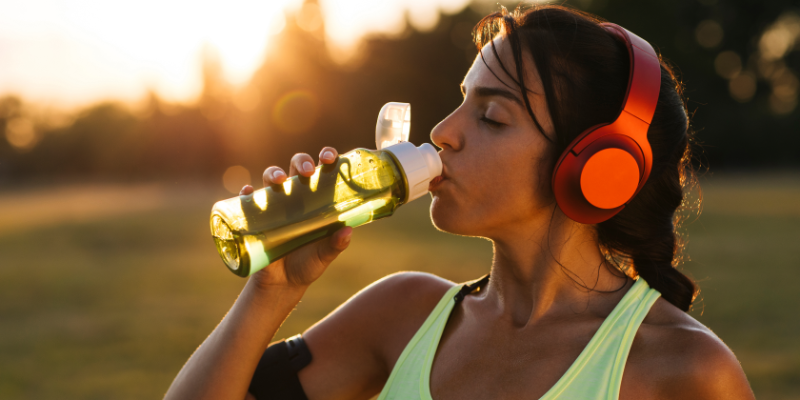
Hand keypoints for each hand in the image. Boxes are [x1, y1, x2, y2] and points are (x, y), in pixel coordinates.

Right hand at [238, 147, 351, 289]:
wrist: (283, 283)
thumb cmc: (308, 264)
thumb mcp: (324, 255)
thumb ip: (336, 245)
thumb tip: (347, 231)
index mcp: (317, 199)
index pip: (323, 171)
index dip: (326, 158)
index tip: (329, 157)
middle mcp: (296, 196)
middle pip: (296, 167)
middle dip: (301, 161)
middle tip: (307, 171)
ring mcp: (275, 204)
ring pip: (272, 177)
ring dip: (274, 172)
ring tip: (280, 180)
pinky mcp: (257, 216)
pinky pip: (247, 199)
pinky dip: (246, 192)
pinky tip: (248, 191)